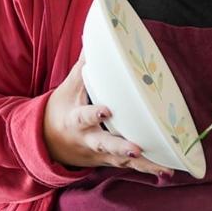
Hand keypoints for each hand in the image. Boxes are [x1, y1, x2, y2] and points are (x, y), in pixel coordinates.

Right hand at [42, 54, 172, 176]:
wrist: (45, 144)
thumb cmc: (60, 109)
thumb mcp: (68, 88)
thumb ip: (84, 66)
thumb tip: (94, 38)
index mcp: (75, 121)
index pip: (84, 117)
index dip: (95, 115)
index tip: (107, 110)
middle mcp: (87, 141)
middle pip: (105, 145)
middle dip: (121, 148)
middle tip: (136, 148)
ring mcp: (98, 155)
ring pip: (121, 161)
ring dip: (142, 165)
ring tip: (164, 169)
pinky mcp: (108, 162)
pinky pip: (128, 167)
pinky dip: (146, 170)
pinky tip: (166, 172)